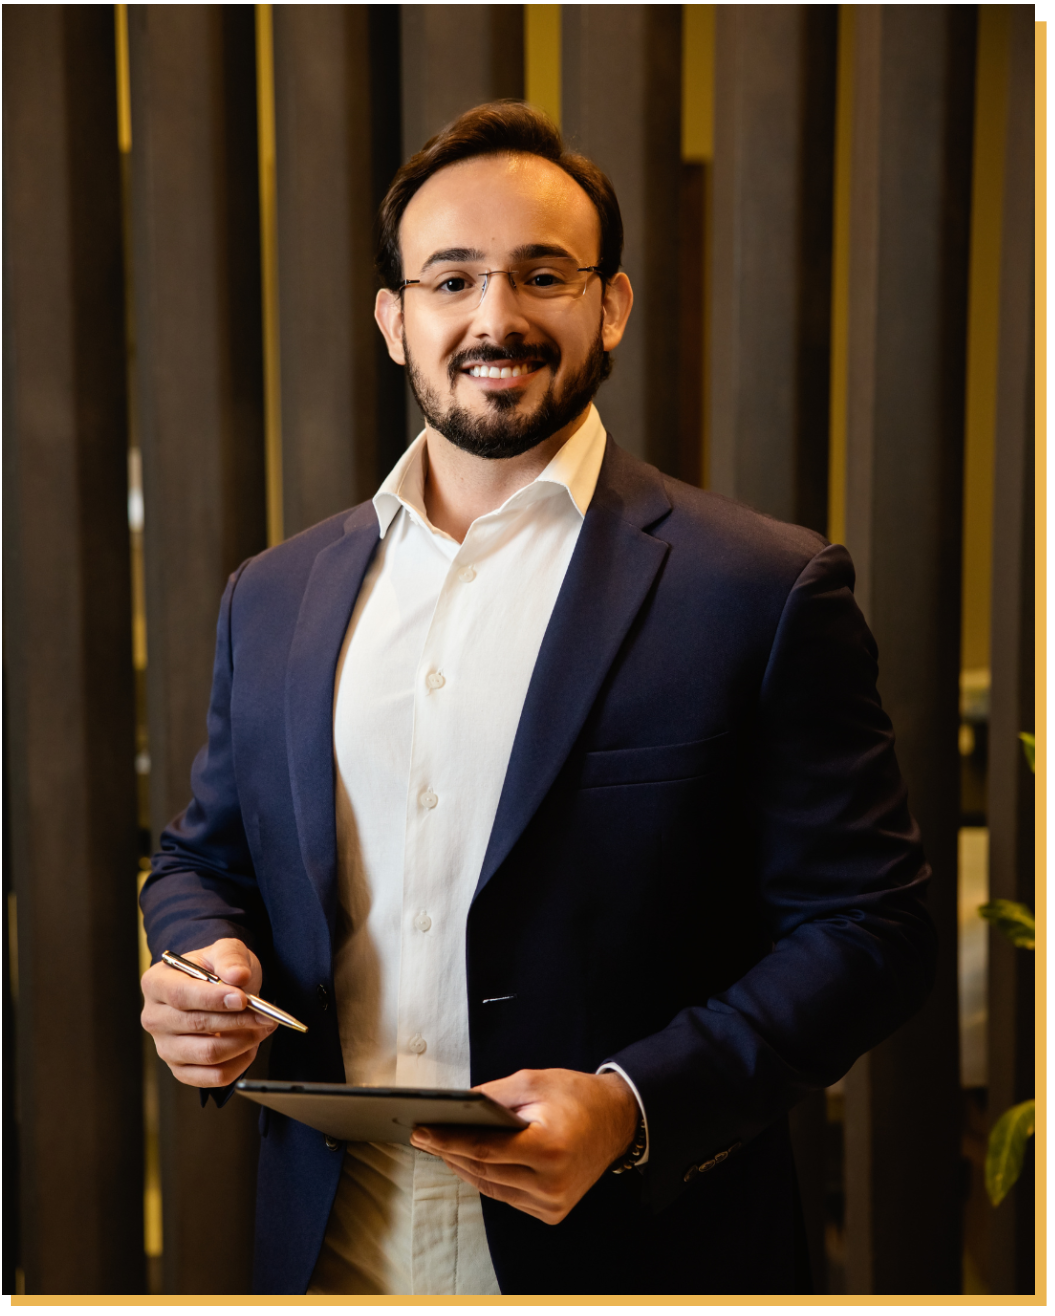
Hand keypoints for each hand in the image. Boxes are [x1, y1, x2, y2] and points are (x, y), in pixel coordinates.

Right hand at [140, 937, 276, 1087]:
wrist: (216, 988)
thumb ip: (230, 958)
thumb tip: (238, 976)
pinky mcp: (181, 1069)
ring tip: (262, 1027)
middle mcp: (154, 1018)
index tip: (242, 999)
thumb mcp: (225, 950)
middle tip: (266, 1015)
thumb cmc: (216, 969)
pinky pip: (212, 1077)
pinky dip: (238, 1064)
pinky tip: (250, 1046)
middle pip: (196, 1026)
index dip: (213, 999)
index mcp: (156, 984)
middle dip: (238, 1020)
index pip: (181, 996)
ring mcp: (166, 1047)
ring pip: (207, 1054)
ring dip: (243, 1042)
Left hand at [409, 1068, 638, 1223]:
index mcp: (548, 1148)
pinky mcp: (553, 1212)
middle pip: (485, 1171)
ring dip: (464, 1168)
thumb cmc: (575, 1095)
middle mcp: (551, 1183)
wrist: (617, 1121)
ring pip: (493, 1188)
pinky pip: (508, 1197)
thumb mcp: (533, 1081)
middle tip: (423, 1137)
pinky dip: (487, 1180)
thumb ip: (493, 1095)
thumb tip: (456, 1106)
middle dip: (449, 1152)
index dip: (448, 1141)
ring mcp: (553, 1203)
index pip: (484, 1149)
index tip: (421, 1132)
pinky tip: (469, 1163)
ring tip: (440, 1149)